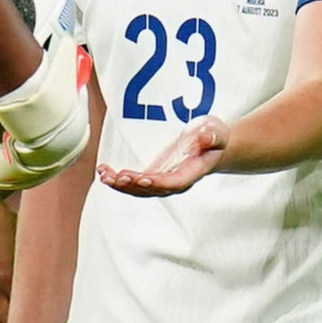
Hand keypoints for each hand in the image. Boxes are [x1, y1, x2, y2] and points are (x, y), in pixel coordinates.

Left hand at [101, 116, 230, 196]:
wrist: (211, 144)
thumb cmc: (214, 137)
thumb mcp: (217, 132)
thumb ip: (213, 135)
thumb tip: (206, 136)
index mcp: (191, 172)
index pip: (174, 182)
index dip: (158, 183)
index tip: (143, 179)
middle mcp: (176, 181)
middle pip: (153, 190)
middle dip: (134, 186)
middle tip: (119, 177)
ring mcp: (163, 180)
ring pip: (140, 190)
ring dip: (121, 185)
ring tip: (105, 176)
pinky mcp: (153, 174)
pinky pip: (134, 182)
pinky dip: (118, 179)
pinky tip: (104, 171)